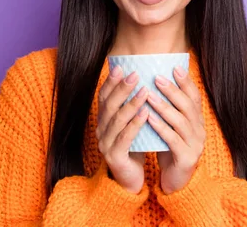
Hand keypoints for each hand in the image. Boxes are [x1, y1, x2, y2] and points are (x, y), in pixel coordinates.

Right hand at [96, 66, 149, 193]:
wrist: (132, 179)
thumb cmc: (135, 147)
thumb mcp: (133, 124)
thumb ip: (134, 107)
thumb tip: (145, 80)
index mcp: (103, 121)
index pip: (103, 97)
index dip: (111, 82)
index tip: (120, 67)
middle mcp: (101, 130)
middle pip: (109, 105)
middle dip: (122, 88)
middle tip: (135, 74)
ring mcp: (106, 144)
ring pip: (117, 120)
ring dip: (131, 103)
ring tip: (145, 90)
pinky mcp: (114, 156)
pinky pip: (125, 137)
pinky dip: (135, 123)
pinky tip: (145, 113)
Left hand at [147, 66, 205, 193]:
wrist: (176, 182)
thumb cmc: (170, 149)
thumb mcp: (171, 127)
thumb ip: (169, 109)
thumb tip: (155, 83)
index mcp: (197, 121)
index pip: (195, 97)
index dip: (186, 82)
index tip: (174, 67)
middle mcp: (199, 131)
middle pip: (188, 106)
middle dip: (172, 90)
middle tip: (156, 77)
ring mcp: (195, 145)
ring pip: (180, 121)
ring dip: (164, 106)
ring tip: (148, 95)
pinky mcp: (186, 158)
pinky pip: (173, 140)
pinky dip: (160, 127)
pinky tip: (149, 117)